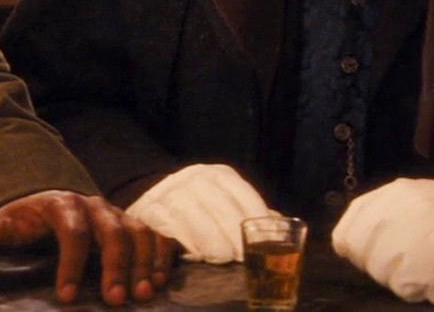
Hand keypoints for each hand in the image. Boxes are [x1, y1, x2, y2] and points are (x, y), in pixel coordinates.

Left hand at [0, 189, 173, 305]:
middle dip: (116, 266)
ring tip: (143, 295)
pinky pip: (157, 236)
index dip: (71, 264)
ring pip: (139, 233)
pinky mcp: (134, 226)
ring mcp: (118, 215)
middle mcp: (96, 206)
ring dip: (144, 264)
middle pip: (113, 231)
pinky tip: (161, 282)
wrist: (45, 204)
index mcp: (62, 204)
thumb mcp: (0, 225)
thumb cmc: (23, 221)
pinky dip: (163, 256)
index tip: (66, 296)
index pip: (72, 231)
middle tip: (114, 300)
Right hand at [124, 164, 269, 262]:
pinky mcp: (152, 208)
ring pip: (195, 217)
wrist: (154, 192)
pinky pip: (170, 225)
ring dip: (210, 241)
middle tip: (241, 257)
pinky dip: (184, 241)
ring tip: (220, 257)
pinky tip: (194, 253)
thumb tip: (280, 228)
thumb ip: (249, 213)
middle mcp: (197, 179)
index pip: (244, 196)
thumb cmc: (199, 203)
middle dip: (234, 236)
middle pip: (222, 208)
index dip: (256, 221)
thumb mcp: (225, 199)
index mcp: (220, 175)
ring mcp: (173, 192)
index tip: (264, 244)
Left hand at [331, 176, 433, 305]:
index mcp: (390, 198)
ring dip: (417, 284)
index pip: (348, 239)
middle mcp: (406, 216)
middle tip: (418, 265)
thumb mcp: (407, 199)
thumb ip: (375, 217)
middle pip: (373, 266)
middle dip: (390, 273)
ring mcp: (433, 241)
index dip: (360, 255)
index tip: (376, 258)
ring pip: (400, 285)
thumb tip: (347, 247)